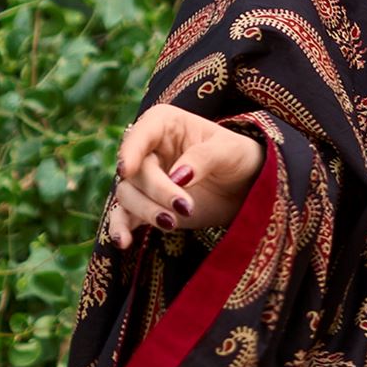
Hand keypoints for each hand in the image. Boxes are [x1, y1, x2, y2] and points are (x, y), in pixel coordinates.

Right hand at [104, 105, 263, 249]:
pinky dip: (121, 228)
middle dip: (157, 190)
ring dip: (147, 211)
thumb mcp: (229, 151)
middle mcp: (148, 150)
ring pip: (128, 194)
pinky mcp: (146, 206)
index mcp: (164, 124)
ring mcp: (145, 180)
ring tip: (173, 223)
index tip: (126, 170)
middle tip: (184, 207)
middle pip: (136, 170)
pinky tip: (123, 241)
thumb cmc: (237, 158)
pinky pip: (124, 216)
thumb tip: (178, 177)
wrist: (244, 188)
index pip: (141, 133)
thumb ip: (203, 158)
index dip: (130, 150)